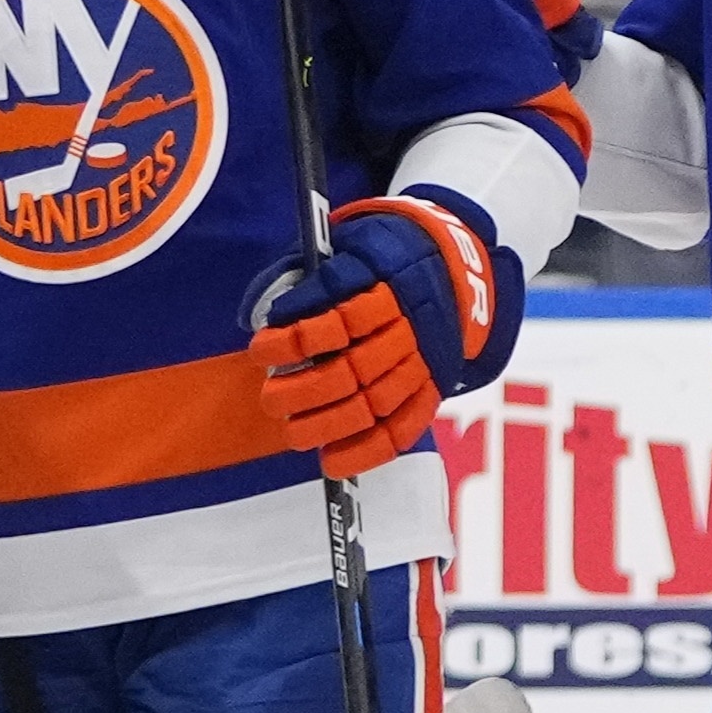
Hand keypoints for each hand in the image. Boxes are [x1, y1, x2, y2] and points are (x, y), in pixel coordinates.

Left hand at [237, 187, 519, 475]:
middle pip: (355, 367)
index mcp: (389, 282)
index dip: (297, 340)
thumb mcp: (347, 249)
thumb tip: (260, 314)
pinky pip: (404, 428)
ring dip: (328, 423)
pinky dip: (367, 451)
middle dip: (304, 390)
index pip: (340, 318)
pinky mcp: (434, 386)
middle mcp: (410, 324)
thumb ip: (307, 280)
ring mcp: (425, 359)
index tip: (261, 350)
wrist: (452, 266)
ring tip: (292, 432)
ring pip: (376, 401)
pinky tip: (332, 463)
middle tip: (270, 399)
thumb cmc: (381, 261)